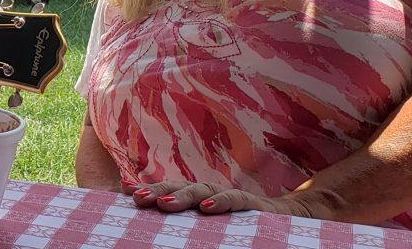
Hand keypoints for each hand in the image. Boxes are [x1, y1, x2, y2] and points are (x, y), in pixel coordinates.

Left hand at [122, 179, 314, 218]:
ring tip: (162, 204)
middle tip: (137, 199)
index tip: (126, 193)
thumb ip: (187, 224)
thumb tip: (153, 227)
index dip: (149, 189)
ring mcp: (231, 197)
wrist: (290, 224)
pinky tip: (206, 208)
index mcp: (198, 199)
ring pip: (203, 189)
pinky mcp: (254, 206)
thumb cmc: (241, 228)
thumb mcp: (211, 229)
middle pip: (180, 187)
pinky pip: (236, 200)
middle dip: (157, 190)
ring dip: (182, 195)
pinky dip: (220, 202)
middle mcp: (211, 194)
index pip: (169, 190)